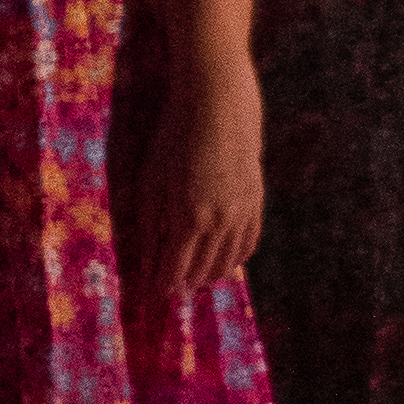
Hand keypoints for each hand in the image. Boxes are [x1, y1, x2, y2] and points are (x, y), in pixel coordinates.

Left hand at [129, 56, 264, 294]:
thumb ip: (150, 227)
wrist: (218, 107)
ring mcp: (242, 213)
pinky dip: (236, 259)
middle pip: (202, 270)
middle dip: (185, 284)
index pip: (174, 270)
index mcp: (188, 220)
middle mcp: (219, 223)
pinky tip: (225, 263)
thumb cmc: (174, 141)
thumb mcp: (150, 184)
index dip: (162, 286)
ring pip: (228, 261)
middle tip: (172, 292)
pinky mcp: (257, 202)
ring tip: (195, 282)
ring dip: (210, 276)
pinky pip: (249, 242)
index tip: (152, 296)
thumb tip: (146, 265)